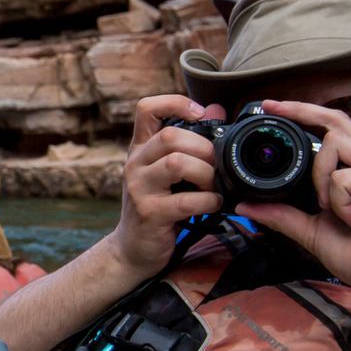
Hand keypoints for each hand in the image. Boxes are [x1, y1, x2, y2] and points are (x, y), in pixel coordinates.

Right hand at [101, 95, 226, 278]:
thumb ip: (191, 140)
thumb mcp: (169, 171)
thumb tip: (216, 110)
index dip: (175, 102)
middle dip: (204, 148)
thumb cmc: (158, 205)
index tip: (199, 115)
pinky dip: (209, 201)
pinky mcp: (150, 213)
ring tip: (214, 185)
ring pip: (177, 163)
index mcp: (140, 148)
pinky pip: (186, 201)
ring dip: (206, 173)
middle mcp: (135, 164)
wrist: (133, 248)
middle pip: (170, 136)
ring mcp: (139, 188)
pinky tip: (214, 205)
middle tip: (216, 164)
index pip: (146, 108)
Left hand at [234, 99, 350, 305]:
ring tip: (330, 209)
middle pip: (337, 122)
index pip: (333, 129)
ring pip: (336, 147)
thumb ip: (283, 216)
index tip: (272, 107)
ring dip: (320, 178)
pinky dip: (338, 202)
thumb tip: (246, 206)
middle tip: (271, 107)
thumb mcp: (311, 232)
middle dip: (302, 111)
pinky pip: (344, 179)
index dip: (305, 113)